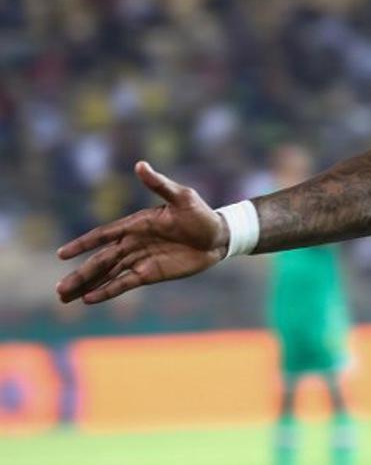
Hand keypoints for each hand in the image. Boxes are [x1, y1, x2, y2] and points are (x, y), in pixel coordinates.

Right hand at [56, 162, 229, 304]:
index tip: (62, 254)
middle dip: (80, 274)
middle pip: (100, 260)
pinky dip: (108, 291)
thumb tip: (140, 165)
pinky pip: (125, 283)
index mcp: (136, 224)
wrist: (218, 236)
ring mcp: (140, 259)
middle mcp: (133, 243)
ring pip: (107, 274)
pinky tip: (90, 299)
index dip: (83, 244)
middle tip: (58, 290)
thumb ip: (159, 184)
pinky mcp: (151, 273)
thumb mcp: (182, 197)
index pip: (103, 235)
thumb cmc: (200, 213)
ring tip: (65, 297)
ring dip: (87, 284)